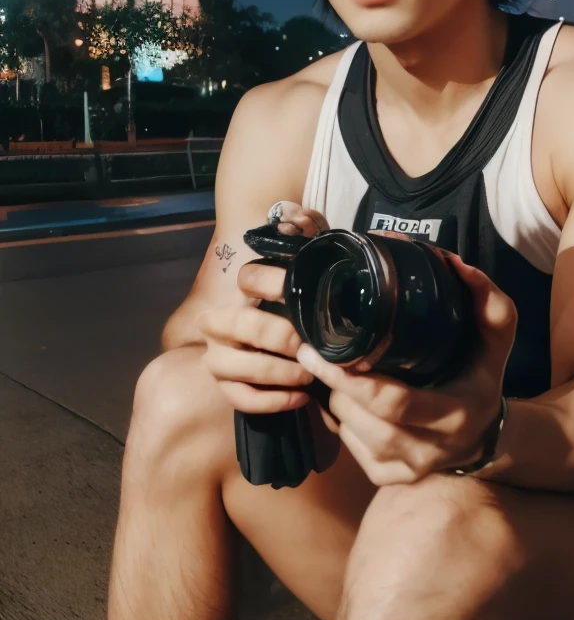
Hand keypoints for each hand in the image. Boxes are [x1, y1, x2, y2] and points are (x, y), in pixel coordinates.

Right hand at [200, 200, 329, 412]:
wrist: (281, 340)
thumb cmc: (296, 293)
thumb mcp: (304, 258)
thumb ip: (302, 230)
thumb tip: (296, 217)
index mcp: (240, 291)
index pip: (247, 281)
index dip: (274, 287)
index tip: (306, 297)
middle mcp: (220, 323)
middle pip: (242, 327)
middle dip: (279, 336)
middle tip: (308, 343)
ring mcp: (219, 358)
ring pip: (236, 368)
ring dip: (275, 372)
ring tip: (308, 374)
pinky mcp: (227, 388)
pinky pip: (241, 400)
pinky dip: (270, 401)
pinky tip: (300, 397)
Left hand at [294, 255, 516, 485]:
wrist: (482, 435)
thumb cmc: (482, 376)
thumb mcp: (496, 341)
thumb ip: (487, 302)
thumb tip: (454, 264)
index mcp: (454, 416)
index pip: (394, 405)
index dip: (353, 380)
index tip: (321, 352)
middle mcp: (429, 451)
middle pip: (365, 421)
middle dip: (335, 386)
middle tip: (311, 354)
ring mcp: (405, 470)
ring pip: (351, 432)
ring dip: (335, 399)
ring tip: (331, 369)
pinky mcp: (386, 478)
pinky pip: (348, 446)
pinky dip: (340, 418)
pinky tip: (345, 396)